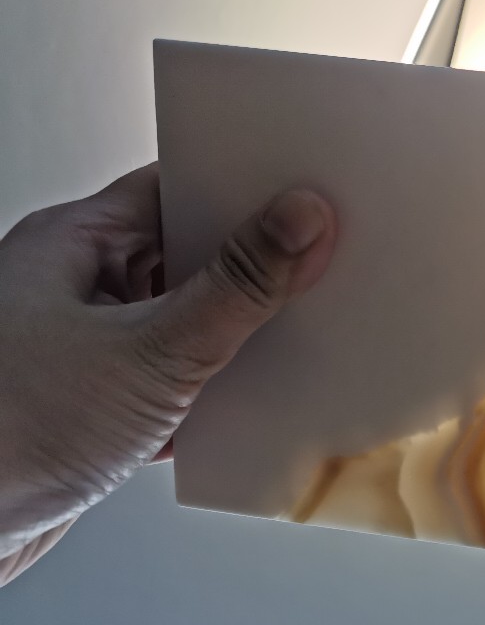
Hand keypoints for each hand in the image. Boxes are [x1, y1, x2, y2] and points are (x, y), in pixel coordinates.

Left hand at [0, 164, 337, 584]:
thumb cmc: (11, 433)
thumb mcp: (152, 351)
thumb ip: (235, 287)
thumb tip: (299, 219)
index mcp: (73, 244)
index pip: (173, 190)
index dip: (241, 192)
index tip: (305, 201)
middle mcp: (76, 287)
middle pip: (187, 257)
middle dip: (250, 272)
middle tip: (314, 274)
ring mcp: (86, 346)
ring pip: (185, 322)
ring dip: (233, 338)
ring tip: (287, 342)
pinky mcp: (99, 402)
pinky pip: (175, 379)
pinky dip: (211, 391)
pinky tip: (245, 407)